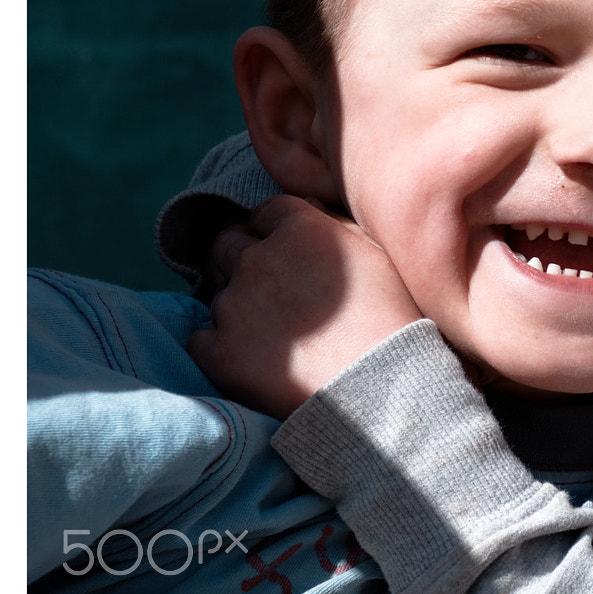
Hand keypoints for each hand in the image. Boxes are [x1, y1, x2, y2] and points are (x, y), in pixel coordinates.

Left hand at [188, 194, 423, 418]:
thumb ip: (336, 223)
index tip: (289, 252)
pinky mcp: (218, 350)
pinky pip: (202, 338)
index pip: (266, 211)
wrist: (379, 388)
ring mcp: (233, 305)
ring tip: (274, 332)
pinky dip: (220, 345)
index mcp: (299, 228)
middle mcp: (258, 259)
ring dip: (237, 304)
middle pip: (227, 243)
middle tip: (270, 288)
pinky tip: (254, 358)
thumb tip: (305, 206)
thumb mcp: (376, 256)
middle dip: (243, 258)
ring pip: (217, 292)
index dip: (275, 229)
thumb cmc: (389, 319)